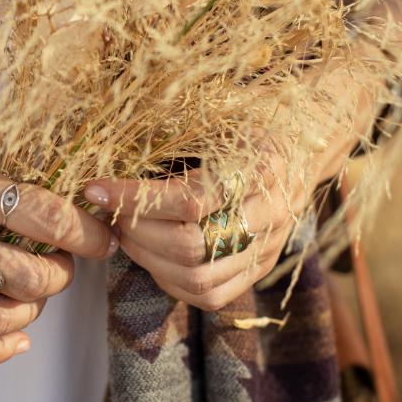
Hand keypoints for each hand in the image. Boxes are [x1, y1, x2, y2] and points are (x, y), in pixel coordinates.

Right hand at [0, 138, 118, 366]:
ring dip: (31, 313)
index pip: (44, 218)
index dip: (86, 233)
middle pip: (29, 276)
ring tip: (32, 296)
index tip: (102, 240)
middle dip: (60, 274)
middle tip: (59, 264)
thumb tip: (59, 221)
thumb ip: (1, 194)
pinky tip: (14, 341)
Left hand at [83, 62, 380, 310]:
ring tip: (126, 231)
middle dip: (137, 232)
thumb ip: (174, 124)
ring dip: (147, 259)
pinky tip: (151, 254)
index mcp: (261, 166)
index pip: (190, 200)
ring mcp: (268, 247)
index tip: (95, 189)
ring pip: (198, 279)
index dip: (136, 199)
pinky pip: (211, 295)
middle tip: (109, 211)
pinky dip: (170, 281)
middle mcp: (270, 213)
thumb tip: (110, 140)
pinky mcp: (260, 268)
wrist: (305, 138)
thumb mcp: (218, 106)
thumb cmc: (250, 115)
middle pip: (191, 247)